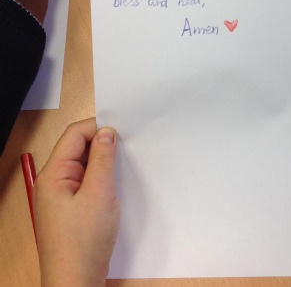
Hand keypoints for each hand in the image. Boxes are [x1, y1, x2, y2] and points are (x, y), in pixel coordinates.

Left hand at [33, 119, 119, 286]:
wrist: (77, 281)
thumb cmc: (85, 240)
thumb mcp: (99, 194)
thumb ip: (102, 159)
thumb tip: (107, 132)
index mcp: (53, 175)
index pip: (74, 135)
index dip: (97, 127)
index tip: (123, 128)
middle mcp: (54, 181)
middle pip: (77, 148)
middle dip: (102, 142)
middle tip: (129, 142)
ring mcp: (62, 195)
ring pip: (84, 164)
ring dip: (103, 159)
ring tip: (125, 159)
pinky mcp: (72, 207)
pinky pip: (87, 180)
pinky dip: (102, 175)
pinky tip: (117, 179)